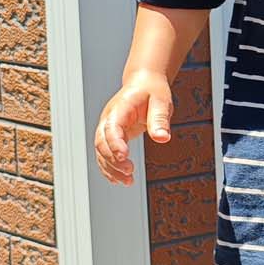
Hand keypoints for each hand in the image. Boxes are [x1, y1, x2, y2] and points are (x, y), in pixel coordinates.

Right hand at [94, 72, 172, 186]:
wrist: (144, 84)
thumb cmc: (152, 91)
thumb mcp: (162, 101)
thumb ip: (160, 119)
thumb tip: (162, 138)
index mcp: (119, 108)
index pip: (111, 127)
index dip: (115, 143)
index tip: (124, 157)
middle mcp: (109, 118)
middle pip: (102, 142)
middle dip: (113, 159)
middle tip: (129, 172)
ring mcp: (107, 127)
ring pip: (101, 151)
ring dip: (111, 168)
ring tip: (127, 181)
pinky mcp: (111, 135)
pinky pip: (105, 153)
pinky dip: (109, 167)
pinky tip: (118, 180)